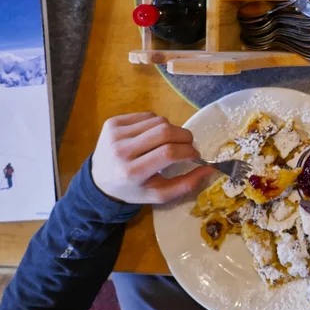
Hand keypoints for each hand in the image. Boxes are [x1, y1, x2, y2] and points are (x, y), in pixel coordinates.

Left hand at [90, 112, 212, 204]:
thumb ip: (186, 184)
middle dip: (184, 136)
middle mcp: (121, 151)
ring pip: (158, 121)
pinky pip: (146, 115)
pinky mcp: (112, 122)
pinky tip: (151, 136)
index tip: (195, 155)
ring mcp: (114, 134)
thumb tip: (210, 168)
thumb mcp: (158, 194)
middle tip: (188, 145)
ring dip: (171, 130)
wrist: (99, 181)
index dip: (188, 151)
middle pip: (164, 132)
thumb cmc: (132, 190)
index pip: (168, 153)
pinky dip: (156, 124)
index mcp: (132, 172)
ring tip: (167, 142)